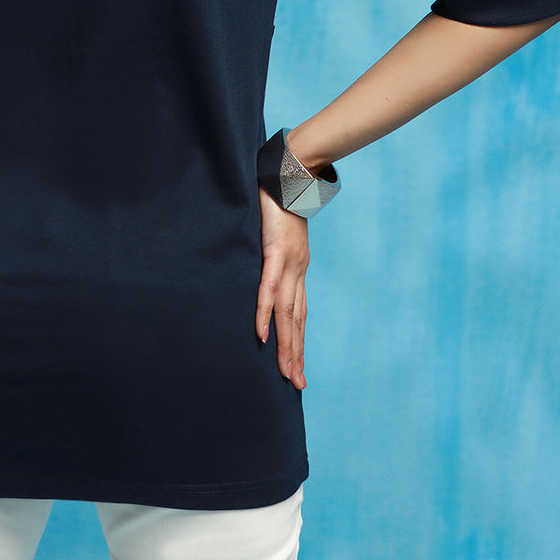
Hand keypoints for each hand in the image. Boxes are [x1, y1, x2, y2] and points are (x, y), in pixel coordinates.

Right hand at [256, 184, 309, 387]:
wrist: (290, 174)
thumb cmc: (279, 200)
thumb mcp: (276, 233)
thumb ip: (270, 252)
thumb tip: (260, 264)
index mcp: (297, 268)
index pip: (300, 313)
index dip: (299, 341)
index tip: (298, 368)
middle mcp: (297, 270)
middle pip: (298, 321)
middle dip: (297, 354)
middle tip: (297, 385)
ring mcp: (288, 262)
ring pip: (288, 312)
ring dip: (287, 344)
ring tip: (286, 372)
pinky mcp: (276, 251)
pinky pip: (268, 287)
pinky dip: (265, 311)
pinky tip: (262, 333)